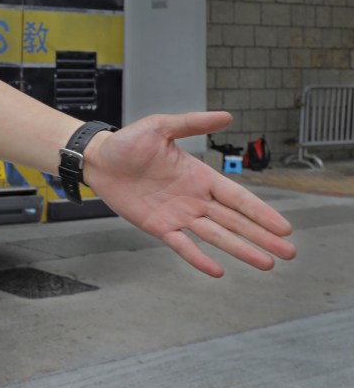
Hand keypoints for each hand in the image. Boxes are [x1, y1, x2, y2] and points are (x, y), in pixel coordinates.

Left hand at [84, 111, 295, 276]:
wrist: (98, 158)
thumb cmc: (128, 142)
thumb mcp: (161, 126)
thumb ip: (192, 124)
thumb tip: (227, 116)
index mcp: (199, 176)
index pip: (237, 197)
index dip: (261, 212)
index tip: (284, 227)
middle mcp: (194, 198)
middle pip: (234, 221)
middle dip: (261, 237)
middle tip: (288, 253)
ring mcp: (178, 214)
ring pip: (215, 236)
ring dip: (240, 249)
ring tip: (266, 264)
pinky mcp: (158, 226)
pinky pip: (182, 245)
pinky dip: (198, 258)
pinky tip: (217, 271)